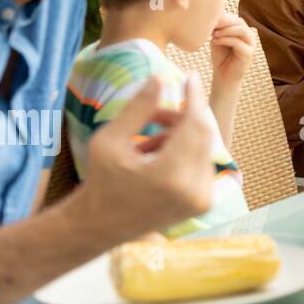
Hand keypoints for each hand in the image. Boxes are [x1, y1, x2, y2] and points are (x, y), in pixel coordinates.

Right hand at [76, 77, 215, 240]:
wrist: (99, 227)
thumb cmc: (100, 182)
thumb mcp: (108, 141)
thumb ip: (137, 109)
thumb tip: (160, 77)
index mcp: (171, 176)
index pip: (195, 125)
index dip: (194, 97)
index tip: (190, 76)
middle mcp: (194, 190)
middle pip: (203, 134)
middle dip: (182, 116)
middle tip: (155, 113)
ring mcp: (202, 199)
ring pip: (203, 147)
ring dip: (179, 136)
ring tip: (145, 142)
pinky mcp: (204, 202)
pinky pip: (202, 163)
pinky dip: (184, 152)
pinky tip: (155, 158)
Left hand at [210, 12, 254, 84]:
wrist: (224, 76)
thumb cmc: (220, 57)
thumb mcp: (218, 39)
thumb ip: (218, 29)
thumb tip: (213, 17)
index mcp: (242, 32)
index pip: (235, 19)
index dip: (223, 17)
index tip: (209, 20)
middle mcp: (249, 36)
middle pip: (240, 22)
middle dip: (225, 22)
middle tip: (212, 25)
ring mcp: (251, 45)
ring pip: (242, 30)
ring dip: (226, 30)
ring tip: (214, 34)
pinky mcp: (249, 54)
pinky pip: (238, 43)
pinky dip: (225, 40)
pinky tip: (214, 42)